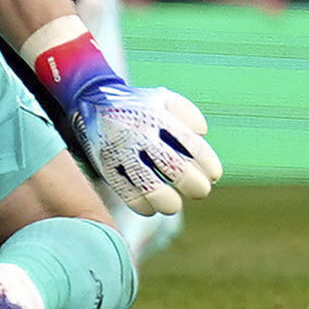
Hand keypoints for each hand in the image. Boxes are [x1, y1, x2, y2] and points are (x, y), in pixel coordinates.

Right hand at [68, 77, 223, 216]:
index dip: (207, 163)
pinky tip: (150, 209)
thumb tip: (202, 134)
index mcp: (158, 116)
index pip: (190, 145)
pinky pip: (125, 191)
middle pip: (173, 167)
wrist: (92, 101)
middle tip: (201, 192)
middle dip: (192, 184)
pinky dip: (140, 204)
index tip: (215, 176)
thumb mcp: (163, 98)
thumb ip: (187, 113)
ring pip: (148, 185)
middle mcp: (140, 133)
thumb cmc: (138, 105)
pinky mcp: (105, 164)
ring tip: (174, 205)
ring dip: (166, 200)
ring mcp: (121, 150)